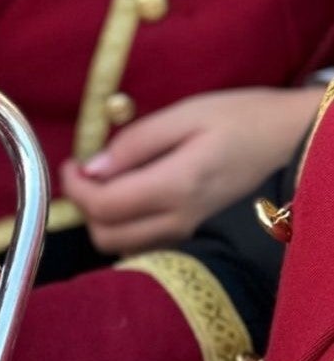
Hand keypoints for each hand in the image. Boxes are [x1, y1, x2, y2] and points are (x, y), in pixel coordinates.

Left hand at [61, 86, 324, 255]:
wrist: (290, 138)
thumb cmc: (241, 117)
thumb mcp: (187, 114)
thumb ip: (136, 143)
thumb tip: (92, 167)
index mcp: (177, 187)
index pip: (104, 207)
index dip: (75, 188)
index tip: (70, 162)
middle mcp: (181, 220)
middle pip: (106, 236)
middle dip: (85, 207)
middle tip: (86, 172)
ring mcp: (189, 232)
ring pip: (123, 246)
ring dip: (104, 218)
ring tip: (108, 180)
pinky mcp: (194, 233)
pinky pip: (144, 242)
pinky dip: (125, 225)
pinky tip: (132, 193)